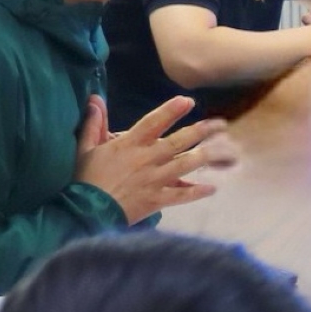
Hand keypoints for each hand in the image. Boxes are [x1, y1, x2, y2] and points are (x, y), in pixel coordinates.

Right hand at [73, 95, 237, 223]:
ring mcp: (154, 180)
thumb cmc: (84, 180)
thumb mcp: (85, 148)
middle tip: (221, 123)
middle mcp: (147, 159)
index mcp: (130, 144)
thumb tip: (95, 99)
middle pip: (180, 142)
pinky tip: (213, 188)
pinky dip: (197, 192)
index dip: (172, 110)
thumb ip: (93, 123)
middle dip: (202, 130)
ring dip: (207, 155)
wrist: (84, 212)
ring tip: (226, 148)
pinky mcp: (156, 200)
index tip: (188, 101)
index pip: (154, 122)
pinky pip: (181, 195)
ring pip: (186, 164)